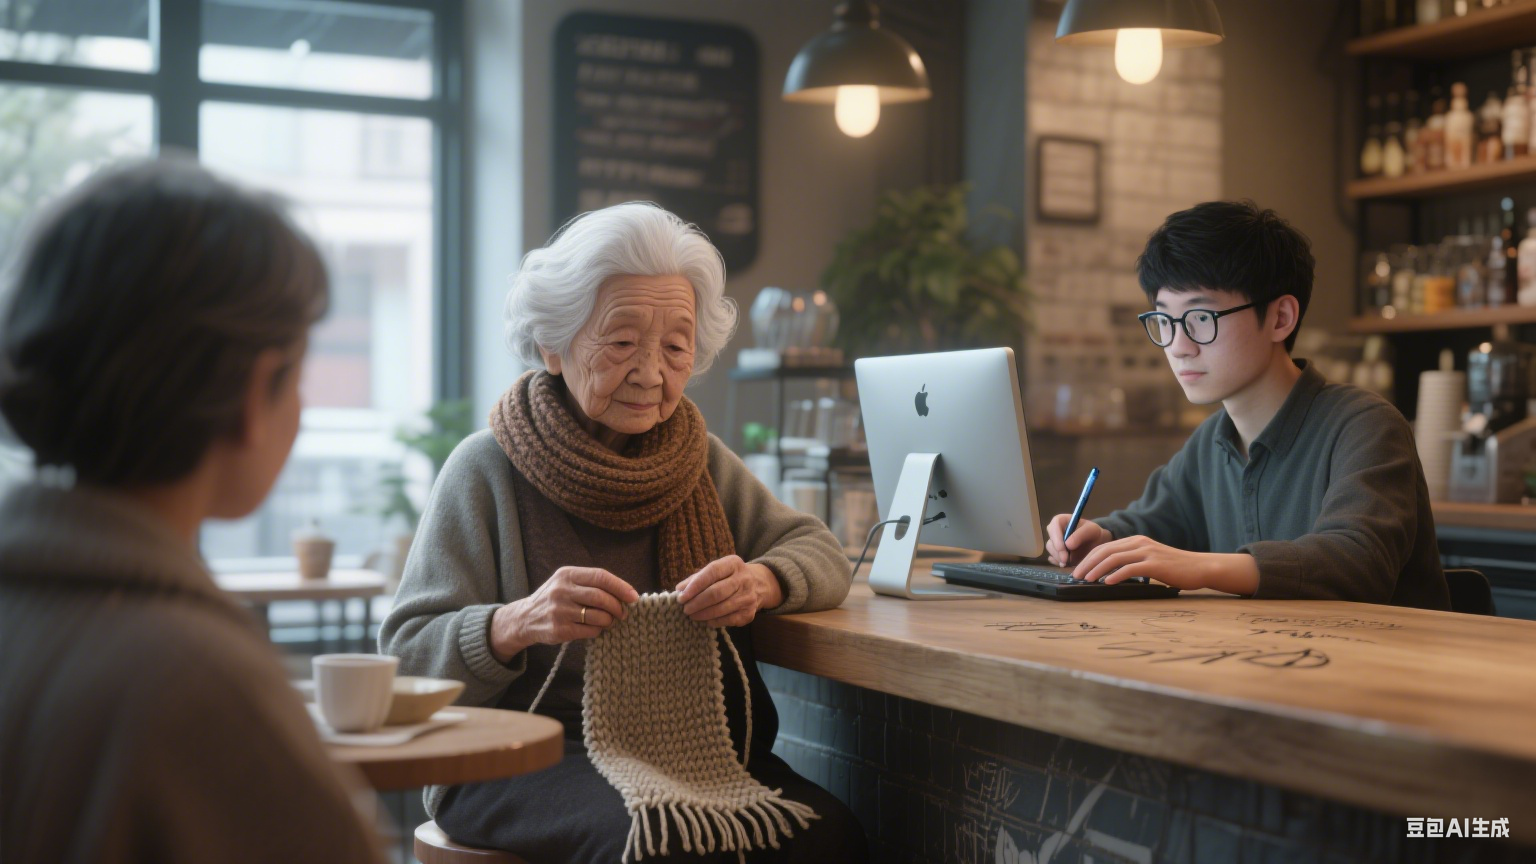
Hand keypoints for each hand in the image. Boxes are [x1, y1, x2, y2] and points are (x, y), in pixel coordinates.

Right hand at [490, 566, 639, 662]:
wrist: (525, 618)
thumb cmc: (554, 599)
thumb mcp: (566, 582)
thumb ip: (590, 584)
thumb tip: (625, 593)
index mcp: (567, 574)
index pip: (600, 576)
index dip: (620, 586)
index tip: (633, 596)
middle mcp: (561, 590)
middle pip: (600, 597)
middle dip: (617, 606)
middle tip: (624, 613)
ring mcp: (559, 611)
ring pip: (598, 616)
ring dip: (610, 620)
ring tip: (610, 621)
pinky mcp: (559, 630)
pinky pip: (590, 631)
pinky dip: (598, 630)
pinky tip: (596, 628)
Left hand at [675, 555, 782, 627]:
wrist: (759, 584)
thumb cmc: (730, 577)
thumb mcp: (717, 570)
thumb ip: (697, 578)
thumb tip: (679, 589)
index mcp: (733, 563)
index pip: (712, 572)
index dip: (695, 586)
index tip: (681, 597)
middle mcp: (743, 579)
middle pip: (716, 593)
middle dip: (697, 603)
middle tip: (685, 609)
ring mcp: (748, 597)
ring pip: (721, 608)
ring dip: (703, 614)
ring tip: (692, 615)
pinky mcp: (749, 613)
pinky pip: (728, 620)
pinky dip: (713, 621)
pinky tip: (705, 620)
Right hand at [1045, 515, 1109, 566]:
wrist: (1096, 544)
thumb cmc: (1093, 533)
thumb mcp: (1091, 530)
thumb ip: (1080, 534)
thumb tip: (1067, 544)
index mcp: (1062, 521)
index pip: (1054, 525)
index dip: (1056, 537)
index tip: (1062, 548)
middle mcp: (1056, 531)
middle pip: (1051, 540)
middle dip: (1057, 551)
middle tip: (1066, 560)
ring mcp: (1055, 543)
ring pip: (1051, 550)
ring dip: (1058, 557)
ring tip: (1068, 563)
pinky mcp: (1056, 553)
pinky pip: (1053, 558)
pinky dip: (1058, 562)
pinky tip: (1066, 564)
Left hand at [1071, 535, 1259, 594]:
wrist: (1199, 567)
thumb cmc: (1174, 568)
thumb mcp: (1149, 560)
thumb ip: (1131, 562)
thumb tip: (1109, 575)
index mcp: (1136, 541)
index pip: (1105, 547)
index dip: (1089, 558)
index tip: (1078, 570)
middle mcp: (1139, 543)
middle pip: (1105, 551)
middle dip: (1087, 563)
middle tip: (1075, 576)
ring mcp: (1147, 552)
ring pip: (1114, 558)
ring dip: (1097, 570)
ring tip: (1086, 580)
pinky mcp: (1155, 564)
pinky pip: (1130, 568)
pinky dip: (1116, 575)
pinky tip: (1106, 583)